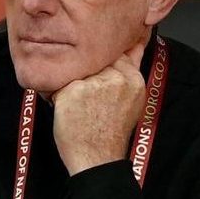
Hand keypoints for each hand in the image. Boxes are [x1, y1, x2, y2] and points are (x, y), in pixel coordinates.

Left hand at [50, 41, 146, 175]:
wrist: (97, 160)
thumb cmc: (112, 131)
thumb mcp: (132, 98)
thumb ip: (132, 66)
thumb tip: (139, 38)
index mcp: (133, 79)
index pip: (116, 53)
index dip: (104, 59)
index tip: (98, 72)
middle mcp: (116, 78)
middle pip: (94, 60)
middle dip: (88, 74)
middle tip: (89, 99)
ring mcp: (94, 84)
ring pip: (76, 71)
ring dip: (73, 85)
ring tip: (80, 108)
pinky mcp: (73, 91)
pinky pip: (59, 84)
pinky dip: (59, 97)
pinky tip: (69, 112)